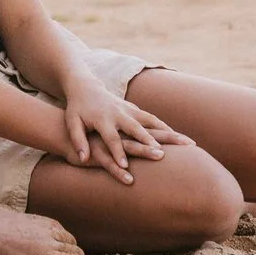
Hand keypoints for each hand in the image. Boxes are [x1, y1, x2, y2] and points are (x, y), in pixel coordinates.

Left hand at [57, 77, 187, 183]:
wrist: (85, 87)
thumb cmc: (77, 110)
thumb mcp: (72, 123)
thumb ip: (78, 140)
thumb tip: (82, 159)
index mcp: (102, 119)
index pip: (111, 138)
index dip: (117, 152)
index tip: (126, 167)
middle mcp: (117, 113)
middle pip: (135, 128)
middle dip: (148, 141)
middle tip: (160, 155)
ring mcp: (128, 109)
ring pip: (150, 121)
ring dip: (166, 132)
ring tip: (182, 143)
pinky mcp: (134, 108)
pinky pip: (152, 118)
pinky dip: (165, 127)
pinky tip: (177, 137)